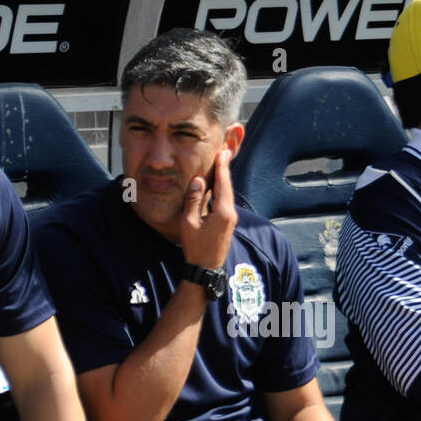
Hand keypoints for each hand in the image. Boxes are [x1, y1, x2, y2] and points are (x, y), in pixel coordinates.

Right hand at [180, 149, 237, 269]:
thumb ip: (193, 199)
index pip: (223, 183)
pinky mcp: (227, 223)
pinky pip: (226, 201)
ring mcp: (231, 219)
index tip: (222, 152)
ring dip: (224, 179)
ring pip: (227, 194)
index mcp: (223, 212)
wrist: (205, 269)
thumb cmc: (195, 248)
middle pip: (228, 186)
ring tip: (221, 164)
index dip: (222, 166)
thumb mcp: (189, 222)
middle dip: (225, 169)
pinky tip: (218, 185)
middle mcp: (231, 214)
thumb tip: (198, 180)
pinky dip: (222, 189)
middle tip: (224, 152)